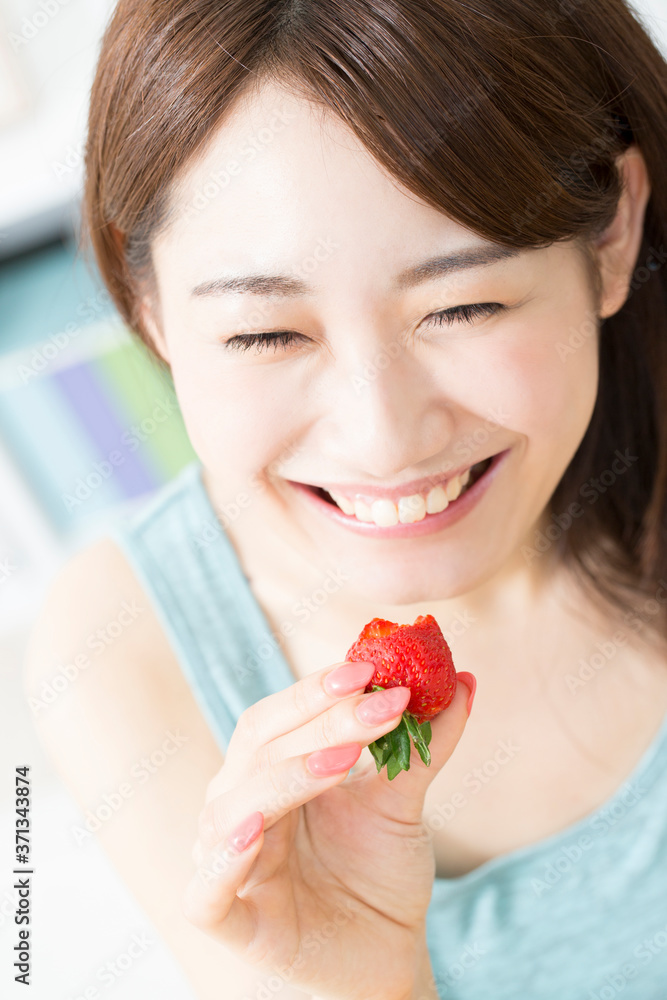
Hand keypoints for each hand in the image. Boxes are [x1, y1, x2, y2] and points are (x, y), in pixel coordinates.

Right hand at [183, 660, 474, 999]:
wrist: (384, 955)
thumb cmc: (378, 872)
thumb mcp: (403, 803)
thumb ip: (424, 746)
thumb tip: (465, 681)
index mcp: (269, 772)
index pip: (278, 717)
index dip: (316, 689)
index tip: (370, 666)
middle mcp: (241, 808)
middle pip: (262, 750)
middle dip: (323, 721)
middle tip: (384, 703)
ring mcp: (231, 864)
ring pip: (233, 808)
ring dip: (287, 776)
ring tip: (344, 758)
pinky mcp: (232, 924)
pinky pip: (206, 891)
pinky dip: (224, 858)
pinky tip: (256, 828)